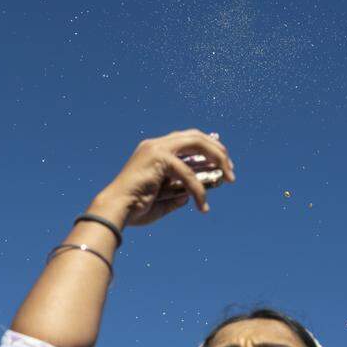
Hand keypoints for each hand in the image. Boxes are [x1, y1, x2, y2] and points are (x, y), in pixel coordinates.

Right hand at [91, 129, 235, 226]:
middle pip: (195, 135)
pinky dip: (198, 190)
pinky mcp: (159, 158)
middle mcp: (156, 144)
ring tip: (229, 178)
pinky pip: (187, 173)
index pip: (186, 138)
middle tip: (230, 169)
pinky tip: (202, 206)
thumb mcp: (161, 199)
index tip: (222, 159)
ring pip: (196, 143)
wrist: (115, 210)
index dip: (207, 144)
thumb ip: (176, 194)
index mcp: (154, 150)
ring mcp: (157, 148)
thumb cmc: (133, 208)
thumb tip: (190, 195)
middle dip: (217, 149)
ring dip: (217, 159)